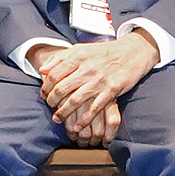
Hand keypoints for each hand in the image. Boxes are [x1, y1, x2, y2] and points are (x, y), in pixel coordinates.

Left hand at [36, 32, 158, 137]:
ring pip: (75, 100)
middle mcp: (87, 68)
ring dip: (64, 112)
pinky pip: (94, 108)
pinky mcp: (111, 90)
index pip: (54, 74)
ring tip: (57, 118)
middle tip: (49, 107)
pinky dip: (84, 120)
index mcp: (78, 56)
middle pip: (61, 88)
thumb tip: (42, 70)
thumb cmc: (104, 52)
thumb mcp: (81, 49)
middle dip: (52, 101)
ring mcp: (99, 80)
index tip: (43, 94)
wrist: (132, 52)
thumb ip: (61, 58)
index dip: (45, 87)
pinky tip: (77, 126)